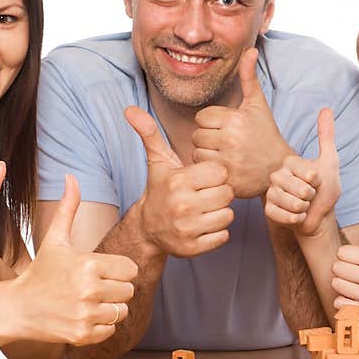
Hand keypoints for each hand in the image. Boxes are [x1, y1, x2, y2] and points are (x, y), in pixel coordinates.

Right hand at [11, 175, 136, 345]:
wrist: (16, 308)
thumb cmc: (40, 271)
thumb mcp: (55, 240)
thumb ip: (69, 208)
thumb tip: (71, 176)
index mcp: (88, 264)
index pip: (131, 269)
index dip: (118, 270)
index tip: (101, 271)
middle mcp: (89, 290)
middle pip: (128, 291)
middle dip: (115, 289)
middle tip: (93, 287)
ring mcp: (85, 314)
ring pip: (122, 311)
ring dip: (109, 308)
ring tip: (88, 301)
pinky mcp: (82, 335)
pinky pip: (111, 330)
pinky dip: (101, 326)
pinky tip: (82, 316)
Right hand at [126, 105, 234, 257]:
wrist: (148, 228)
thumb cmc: (161, 189)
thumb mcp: (158, 161)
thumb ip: (149, 134)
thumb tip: (130, 109)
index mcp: (178, 181)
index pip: (219, 172)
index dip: (215, 174)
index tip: (204, 178)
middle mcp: (182, 206)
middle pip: (227, 194)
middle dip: (220, 193)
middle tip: (207, 194)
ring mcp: (187, 229)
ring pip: (228, 215)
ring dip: (221, 212)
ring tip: (206, 208)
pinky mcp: (193, 248)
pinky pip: (223, 236)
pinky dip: (218, 231)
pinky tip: (204, 224)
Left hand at [192, 47, 292, 197]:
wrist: (279, 168)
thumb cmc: (265, 134)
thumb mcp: (258, 105)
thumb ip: (248, 77)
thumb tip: (250, 50)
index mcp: (235, 119)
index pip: (202, 117)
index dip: (212, 122)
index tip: (226, 128)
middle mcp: (231, 139)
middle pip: (196, 135)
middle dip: (207, 138)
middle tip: (225, 143)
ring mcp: (228, 160)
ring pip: (197, 152)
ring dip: (206, 154)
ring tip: (224, 154)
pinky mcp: (226, 178)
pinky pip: (202, 169)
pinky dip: (208, 169)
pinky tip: (224, 166)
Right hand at [264, 108, 340, 235]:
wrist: (319, 216)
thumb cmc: (326, 189)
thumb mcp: (329, 161)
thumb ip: (326, 135)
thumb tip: (326, 108)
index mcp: (288, 162)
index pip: (308, 173)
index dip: (317, 181)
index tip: (316, 180)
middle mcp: (276, 175)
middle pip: (300, 190)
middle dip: (311, 197)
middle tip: (309, 195)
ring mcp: (270, 193)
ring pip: (292, 203)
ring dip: (304, 209)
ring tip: (303, 205)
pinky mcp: (268, 210)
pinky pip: (283, 215)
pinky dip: (295, 219)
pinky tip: (296, 215)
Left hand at [330, 190, 358, 317]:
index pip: (342, 253)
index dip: (347, 254)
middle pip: (336, 269)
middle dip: (342, 268)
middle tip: (355, 270)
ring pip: (335, 285)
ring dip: (341, 283)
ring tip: (355, 282)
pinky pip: (338, 302)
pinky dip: (343, 299)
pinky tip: (355, 296)